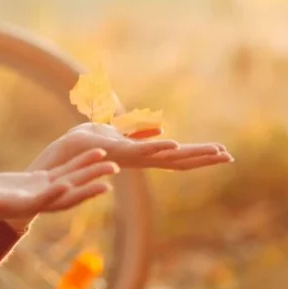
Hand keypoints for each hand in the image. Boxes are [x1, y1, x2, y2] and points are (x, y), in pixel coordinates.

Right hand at [0, 148, 118, 228]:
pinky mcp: (40, 181)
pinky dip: (80, 164)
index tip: (69, 184)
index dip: (55, 193)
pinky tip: (94, 154)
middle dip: (88, 183)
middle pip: (67, 193)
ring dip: (90, 171)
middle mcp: (37, 201)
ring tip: (111, 161)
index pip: (42, 201)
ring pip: (71, 181)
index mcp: (21, 206)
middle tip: (111, 171)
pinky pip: (65, 172)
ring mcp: (41, 191)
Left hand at [30, 122, 232, 171]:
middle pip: (177, 160)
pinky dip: (156, 147)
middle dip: (202, 158)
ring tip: (213, 152)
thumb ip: (137, 131)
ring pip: (164, 158)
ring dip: (189, 154)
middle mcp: (138, 160)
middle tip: (229, 156)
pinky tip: (174, 144)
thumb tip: (160, 128)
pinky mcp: (114, 152)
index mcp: (141, 155)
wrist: (59, 153)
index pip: (176, 156)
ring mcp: (128, 158)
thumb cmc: (84, 145)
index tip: (222, 153)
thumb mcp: (116, 132)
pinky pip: (138, 151)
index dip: (199, 155)